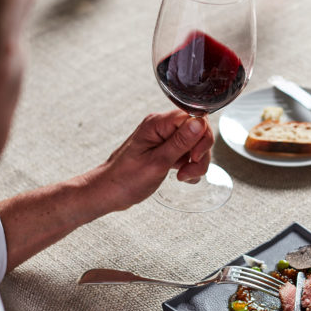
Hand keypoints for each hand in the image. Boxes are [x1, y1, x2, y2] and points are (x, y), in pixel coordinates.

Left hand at [90, 109, 213, 210]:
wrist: (109, 193)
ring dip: (195, 164)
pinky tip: (181, 177)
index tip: (194, 156)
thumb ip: (180, 142)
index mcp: (157, 124)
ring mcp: (164, 139)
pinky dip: (190, 168)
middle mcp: (162, 128)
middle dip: (200, 153)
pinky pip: (188, 155)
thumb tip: (199, 123)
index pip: (193, 117)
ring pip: (195, 146)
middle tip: (189, 170)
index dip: (200, 136)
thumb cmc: (125, 179)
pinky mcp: (166, 151)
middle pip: (198, 132)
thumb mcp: (157, 163)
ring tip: (182, 177)